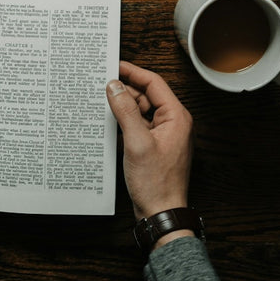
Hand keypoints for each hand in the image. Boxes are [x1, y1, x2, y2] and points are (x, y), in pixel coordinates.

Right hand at [106, 61, 193, 240]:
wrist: (161, 215)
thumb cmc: (156, 184)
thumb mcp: (136, 142)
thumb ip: (125, 110)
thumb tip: (114, 86)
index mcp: (176, 117)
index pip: (154, 83)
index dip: (133, 72)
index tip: (114, 65)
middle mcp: (173, 123)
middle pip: (147, 95)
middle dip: (125, 89)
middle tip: (103, 83)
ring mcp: (164, 135)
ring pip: (142, 109)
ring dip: (124, 105)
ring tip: (103, 101)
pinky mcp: (155, 145)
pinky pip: (139, 124)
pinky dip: (126, 120)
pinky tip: (110, 120)